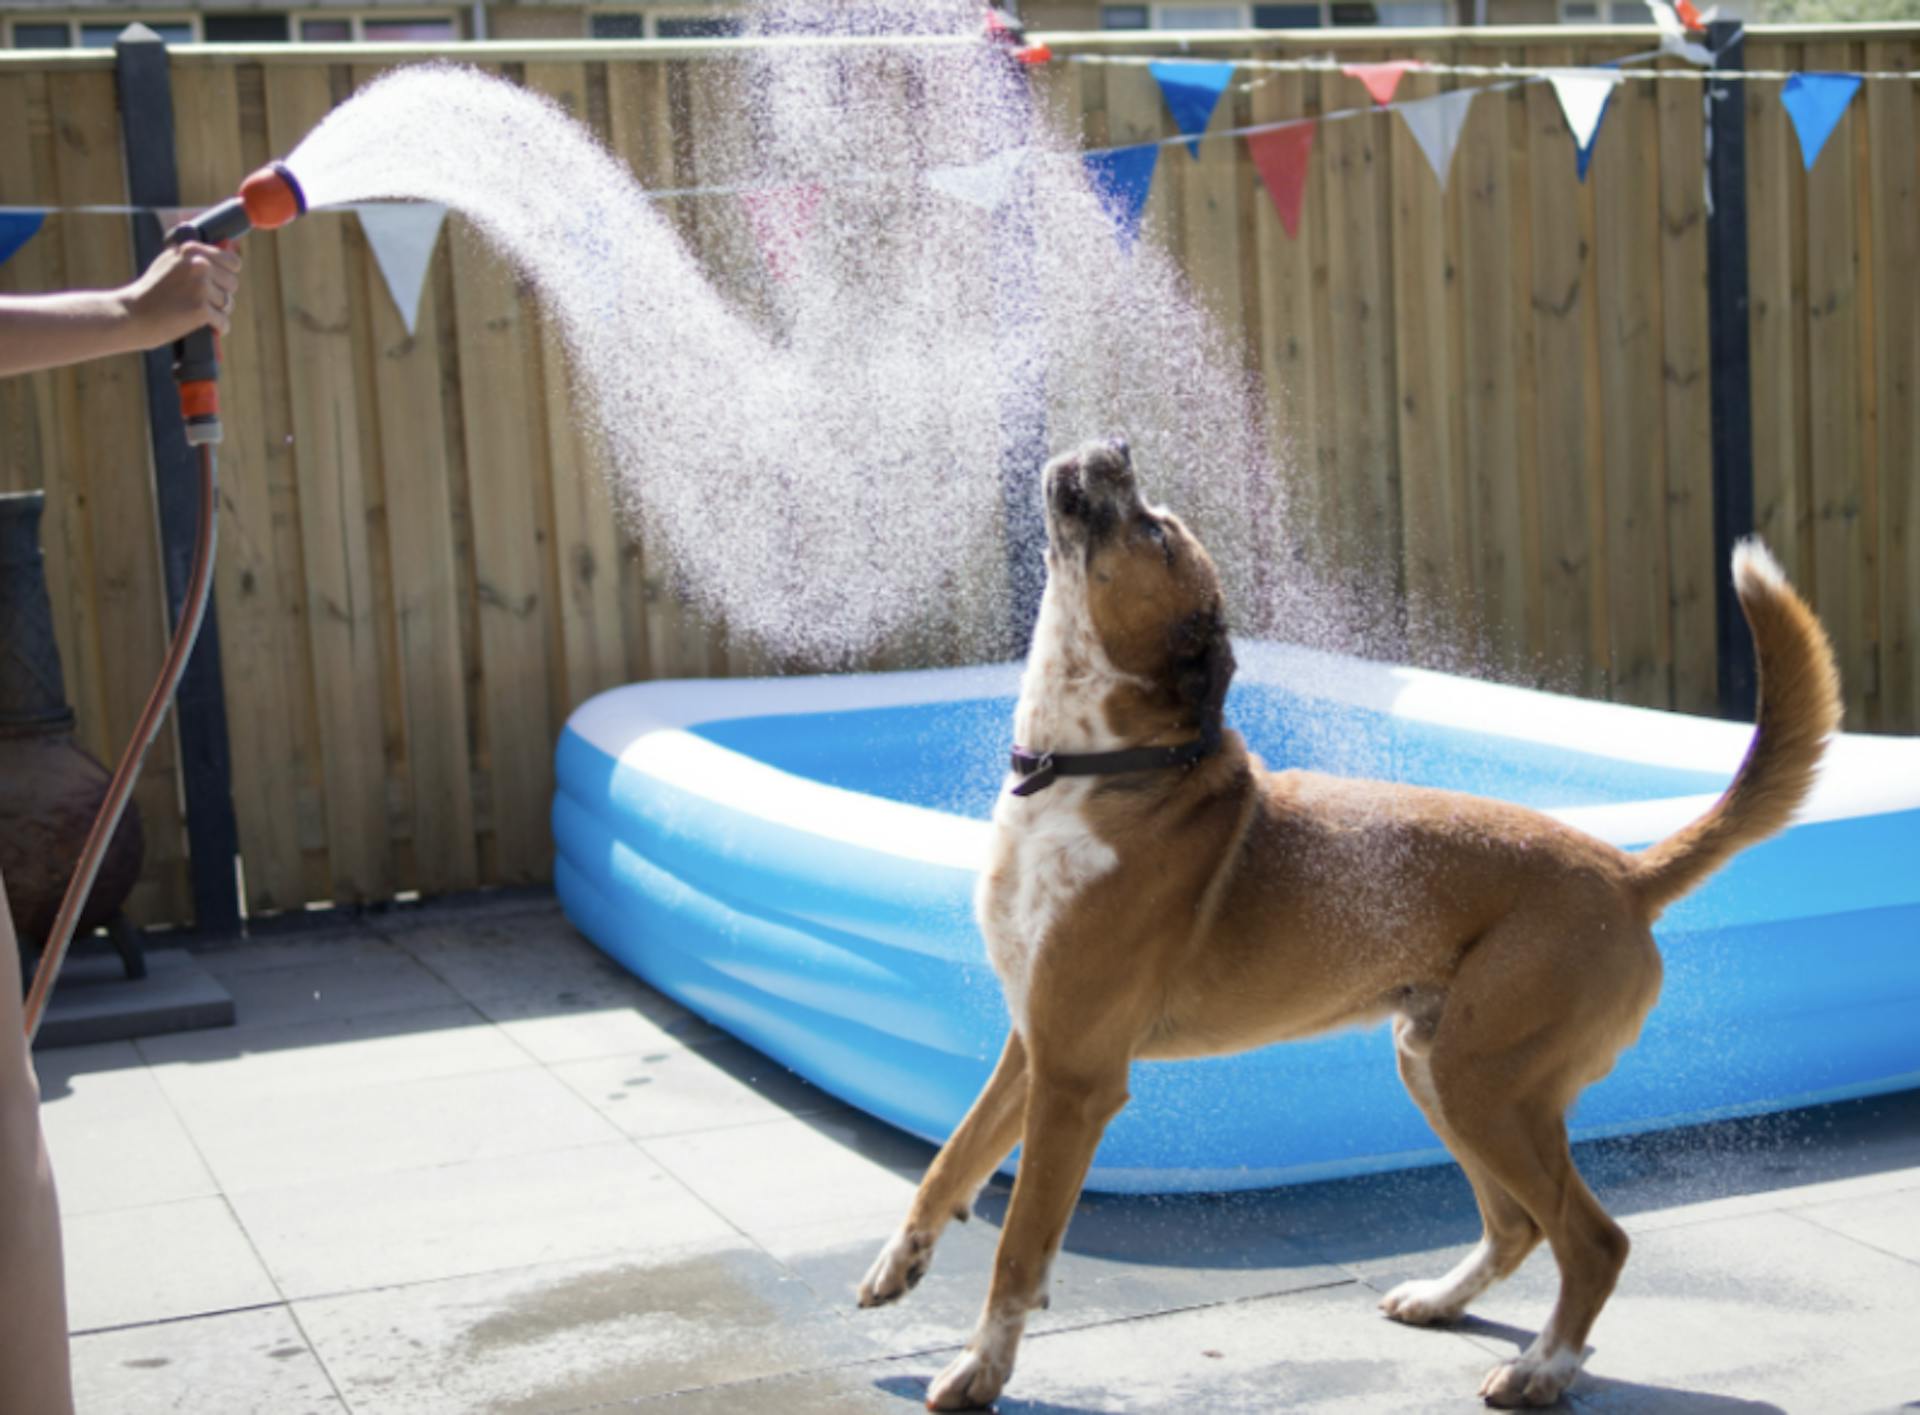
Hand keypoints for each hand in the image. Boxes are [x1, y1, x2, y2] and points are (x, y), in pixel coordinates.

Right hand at [119, 241, 242, 344]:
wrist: (131, 314)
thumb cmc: (151, 290)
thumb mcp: (169, 261)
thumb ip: (193, 255)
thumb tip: (223, 246)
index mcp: (192, 251)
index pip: (233, 261)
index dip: (229, 274)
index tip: (222, 282)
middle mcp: (199, 265)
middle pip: (232, 284)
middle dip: (221, 294)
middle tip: (204, 301)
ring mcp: (200, 287)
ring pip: (228, 303)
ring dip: (218, 311)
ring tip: (198, 312)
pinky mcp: (201, 309)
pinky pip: (224, 321)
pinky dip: (218, 327)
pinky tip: (210, 327)